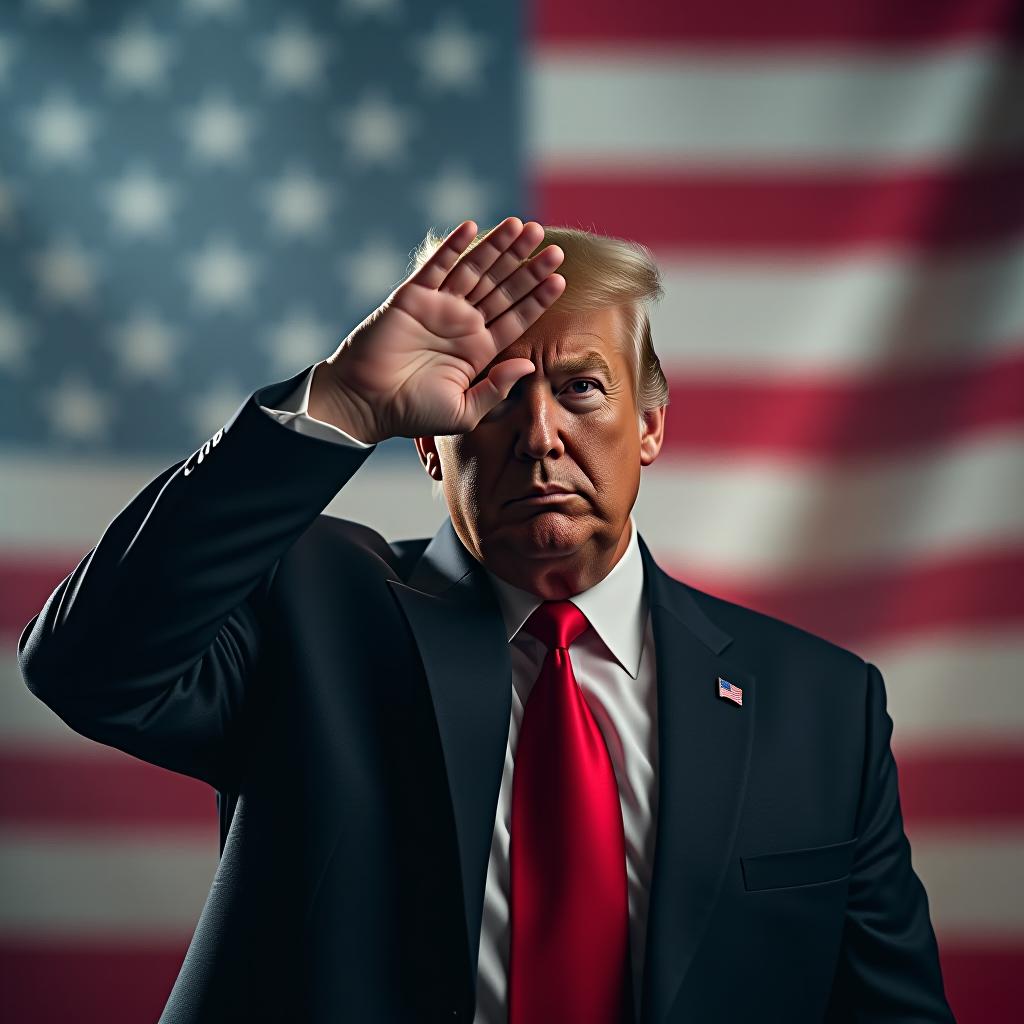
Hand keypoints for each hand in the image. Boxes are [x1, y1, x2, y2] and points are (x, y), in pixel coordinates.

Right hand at [309, 217, 565, 442]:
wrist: (366, 404)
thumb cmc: (413, 414)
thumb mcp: (464, 411)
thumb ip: (496, 389)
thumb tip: (527, 365)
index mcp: (479, 350)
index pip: (516, 317)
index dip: (537, 297)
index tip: (559, 278)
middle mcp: (462, 324)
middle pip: (502, 287)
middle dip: (527, 266)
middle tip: (552, 245)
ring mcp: (438, 307)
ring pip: (476, 270)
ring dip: (499, 248)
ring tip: (523, 226)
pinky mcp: (413, 296)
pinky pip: (437, 265)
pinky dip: (454, 245)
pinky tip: (474, 226)